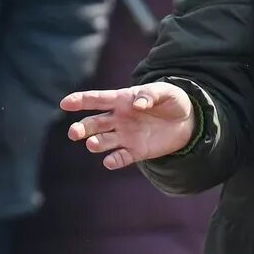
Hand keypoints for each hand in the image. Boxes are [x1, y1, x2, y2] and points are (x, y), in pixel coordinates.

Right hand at [62, 82, 196, 169]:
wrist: (188, 121)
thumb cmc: (172, 101)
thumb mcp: (166, 91)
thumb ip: (150, 94)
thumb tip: (136, 104)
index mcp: (122, 100)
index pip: (97, 99)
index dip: (80, 100)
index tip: (65, 103)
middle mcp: (118, 119)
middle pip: (94, 124)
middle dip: (82, 128)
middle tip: (74, 132)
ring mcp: (125, 136)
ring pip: (103, 140)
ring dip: (96, 143)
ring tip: (93, 144)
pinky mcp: (135, 151)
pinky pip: (120, 157)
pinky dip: (113, 160)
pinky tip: (110, 161)